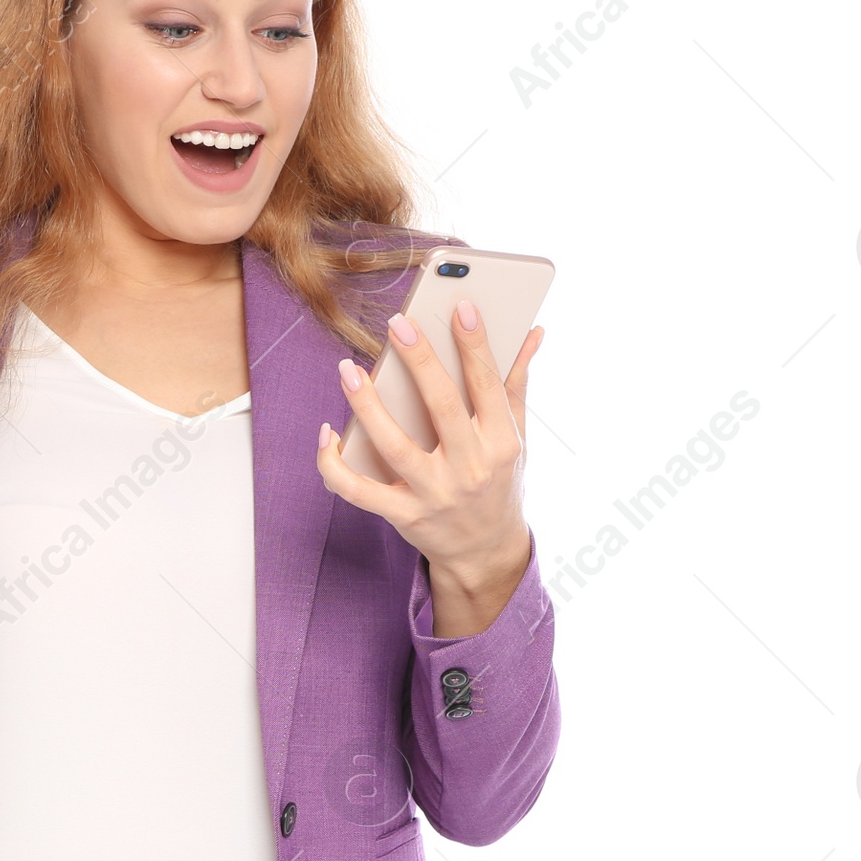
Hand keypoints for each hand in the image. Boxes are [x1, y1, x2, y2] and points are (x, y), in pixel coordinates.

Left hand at [316, 300, 543, 635]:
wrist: (487, 554)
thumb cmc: (500, 484)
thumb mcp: (517, 438)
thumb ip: (517, 383)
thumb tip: (533, 331)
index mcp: (502, 442)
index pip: (488, 384)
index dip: (475, 344)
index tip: (460, 305)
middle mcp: (470, 468)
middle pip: (442, 407)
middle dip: (420, 361)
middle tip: (398, 322)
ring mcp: (434, 494)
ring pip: (394, 445)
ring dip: (367, 406)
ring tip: (348, 370)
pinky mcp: (403, 515)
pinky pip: (358, 490)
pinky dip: (335, 464)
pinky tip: (327, 433)